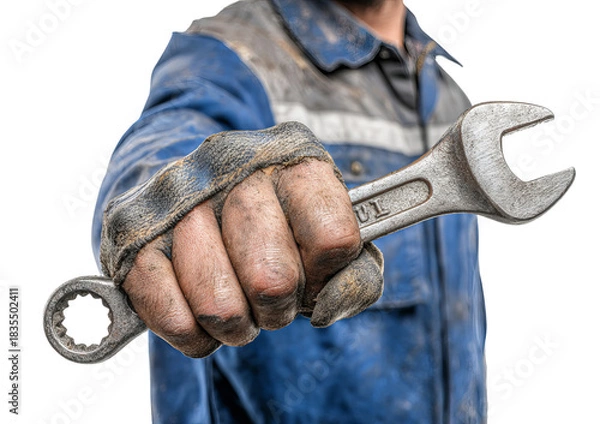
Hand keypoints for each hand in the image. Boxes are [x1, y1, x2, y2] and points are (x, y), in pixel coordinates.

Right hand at [121, 159, 364, 357]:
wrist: (189, 186)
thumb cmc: (270, 219)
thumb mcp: (325, 229)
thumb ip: (355, 273)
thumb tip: (324, 308)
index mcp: (292, 162)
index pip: (333, 239)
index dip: (326, 273)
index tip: (313, 269)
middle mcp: (233, 170)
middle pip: (273, 281)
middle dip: (278, 308)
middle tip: (270, 294)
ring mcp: (179, 202)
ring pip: (221, 308)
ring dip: (237, 326)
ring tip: (237, 303)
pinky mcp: (134, 237)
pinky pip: (175, 320)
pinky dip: (196, 335)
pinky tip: (200, 311)